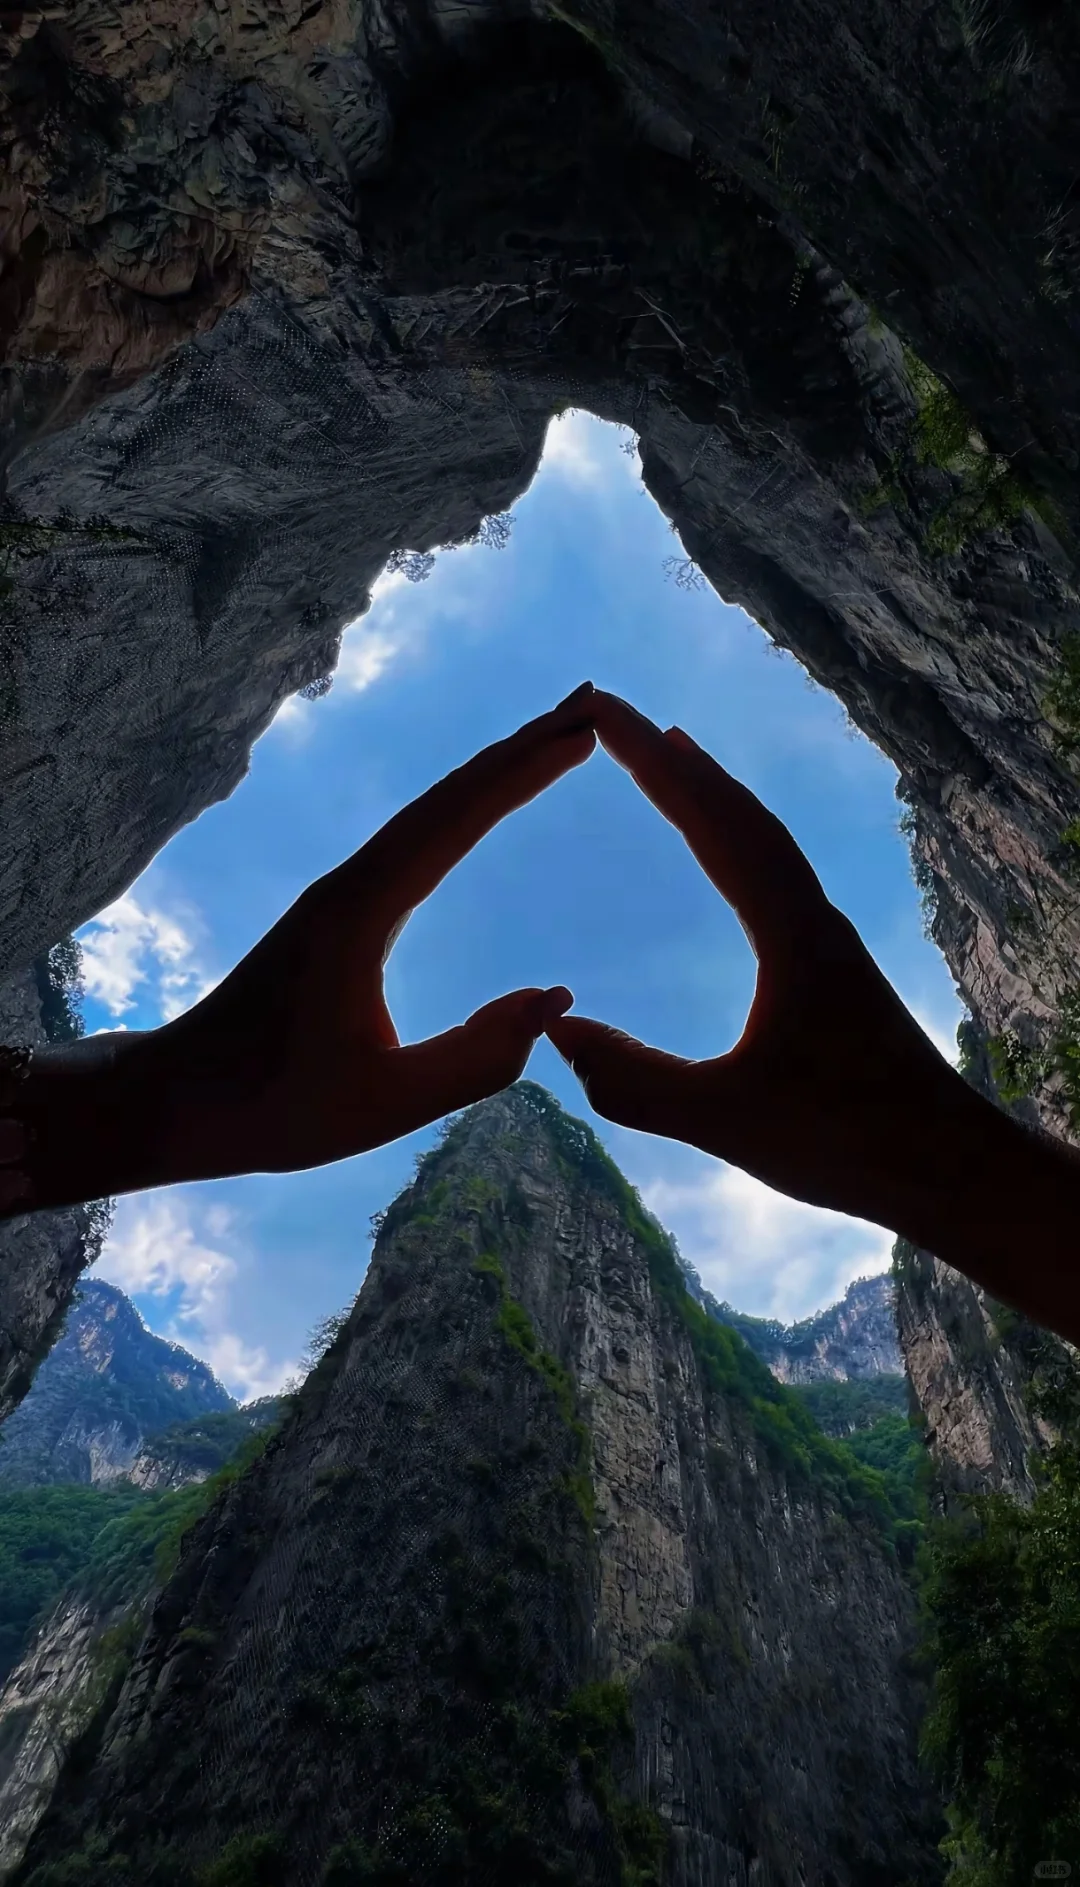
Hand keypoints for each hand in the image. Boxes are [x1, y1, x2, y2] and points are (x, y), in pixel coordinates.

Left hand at [2, 686, 596, 1211]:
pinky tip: (482, 802)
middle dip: (519, 748)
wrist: (176, 1099)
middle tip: (589, 704)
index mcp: (359, 915)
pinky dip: (461, 807)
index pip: (454, 823)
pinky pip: (414, 840)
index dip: (522, 774)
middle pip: (446, 797)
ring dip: (491, 770)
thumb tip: (552, 998)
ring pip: (429, 813)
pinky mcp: (338, 912)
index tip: (581, 734)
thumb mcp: (386, 1103)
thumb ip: (476, 1059)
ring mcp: (341, 894)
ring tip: (555, 737)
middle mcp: (350, 886)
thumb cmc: (274, 1108)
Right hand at [545, 693, 1076, 1287]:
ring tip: (672, 755)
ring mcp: (827, 939)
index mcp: (790, 935)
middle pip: (739, 815)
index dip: (654, 766)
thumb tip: (555, 1033)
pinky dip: (741, 838)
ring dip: (713, 792)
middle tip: (616, 716)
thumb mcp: (725, 1120)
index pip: (714, 825)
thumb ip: (635, 1083)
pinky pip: (778, 873)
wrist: (951, 1166)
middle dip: (675, 760)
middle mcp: (813, 919)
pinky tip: (730, 856)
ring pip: (765, 840)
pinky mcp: (834, 965)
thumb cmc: (848, 1143)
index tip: (606, 716)